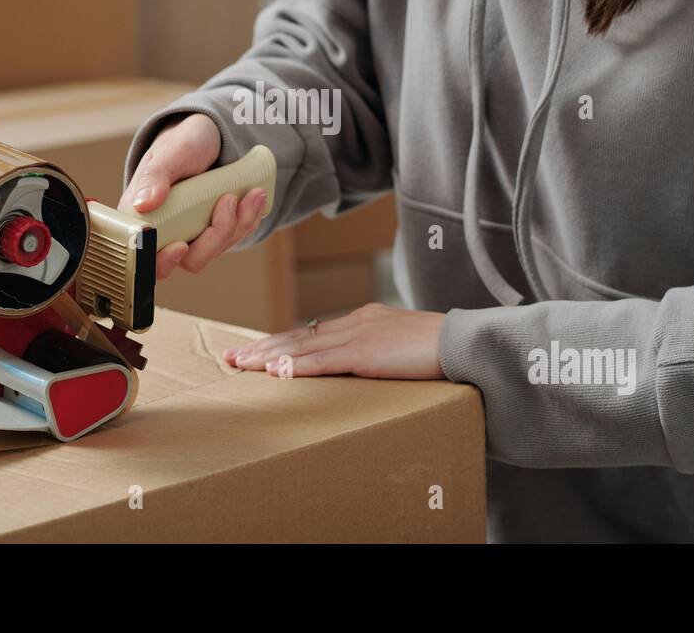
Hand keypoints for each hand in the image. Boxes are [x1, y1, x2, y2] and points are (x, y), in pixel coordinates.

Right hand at [119, 113, 269, 279]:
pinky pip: (233, 238)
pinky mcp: (214, 232)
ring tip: (252, 192)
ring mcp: (192, 235)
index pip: (143, 258)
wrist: (209, 138)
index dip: (162, 261)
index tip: (181, 245)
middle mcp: (166, 232)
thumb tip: (143, 204)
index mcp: (142, 218)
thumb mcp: (170, 153)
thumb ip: (155, 176)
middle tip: (229, 199)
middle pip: (189, 260)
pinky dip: (248, 219)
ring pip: (216, 250)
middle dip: (216, 235)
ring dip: (239, 224)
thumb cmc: (183, 143)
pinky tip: (254, 195)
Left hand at [222, 303, 446, 378]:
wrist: (463, 343)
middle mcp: (355, 322)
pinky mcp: (364, 353)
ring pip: (301, 347)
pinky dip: (295, 366)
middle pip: (297, 336)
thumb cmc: (440, 350)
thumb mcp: (402, 347)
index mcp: (363, 320)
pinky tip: (273, 372)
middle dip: (261, 348)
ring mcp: (358, 335)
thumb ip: (380, 353)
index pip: (312, 332)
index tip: (255, 351)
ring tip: (239, 365)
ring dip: (267, 357)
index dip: (280, 342)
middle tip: (230, 358)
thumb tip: (364, 368)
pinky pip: (322, 362)